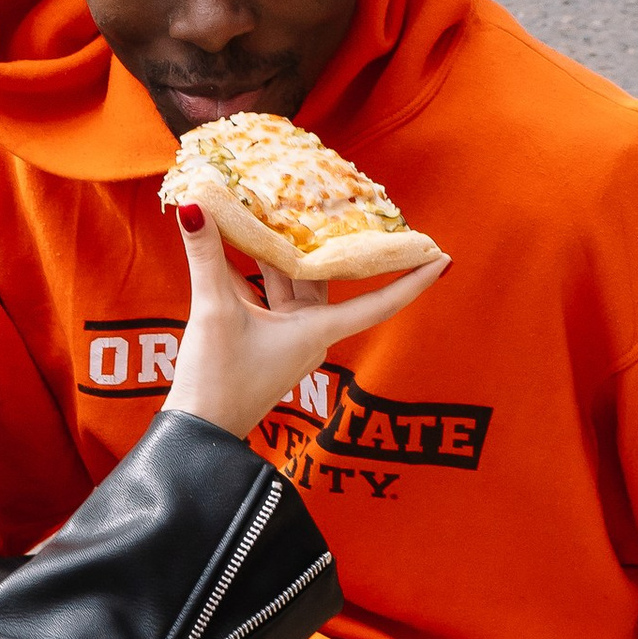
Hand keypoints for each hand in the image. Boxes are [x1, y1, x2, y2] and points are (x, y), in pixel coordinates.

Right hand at [159, 204, 445, 442]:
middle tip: (332, 203)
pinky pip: (268, 298)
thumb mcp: (214, 312)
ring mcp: (287, 339)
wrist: (198, 435)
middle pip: (325, 279)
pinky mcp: (263, 343)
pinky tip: (235, 245)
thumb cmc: (218, 382)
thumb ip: (206, 257)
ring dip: (280, 254)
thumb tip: (194, 206)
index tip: (444, 258)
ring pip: (292, 284)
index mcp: (316, 330)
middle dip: (325, 243)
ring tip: (274, 210)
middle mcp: (310, 334)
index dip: (413, 279)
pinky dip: (254, 274)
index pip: (380, 302)